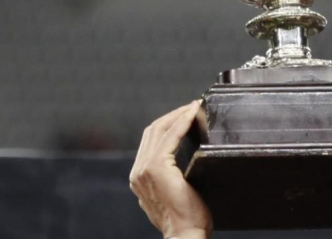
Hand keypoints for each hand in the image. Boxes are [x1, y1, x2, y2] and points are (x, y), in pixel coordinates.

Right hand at [130, 101, 211, 238]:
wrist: (185, 235)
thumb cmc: (186, 221)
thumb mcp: (171, 197)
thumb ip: (167, 182)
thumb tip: (180, 170)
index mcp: (139, 178)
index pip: (150, 141)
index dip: (168, 125)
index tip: (185, 116)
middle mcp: (137, 172)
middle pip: (153, 131)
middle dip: (172, 116)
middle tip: (192, 107)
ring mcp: (145, 168)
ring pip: (160, 129)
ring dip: (178, 114)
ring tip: (194, 106)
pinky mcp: (157, 166)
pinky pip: (171, 136)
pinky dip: (182, 121)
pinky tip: (193, 113)